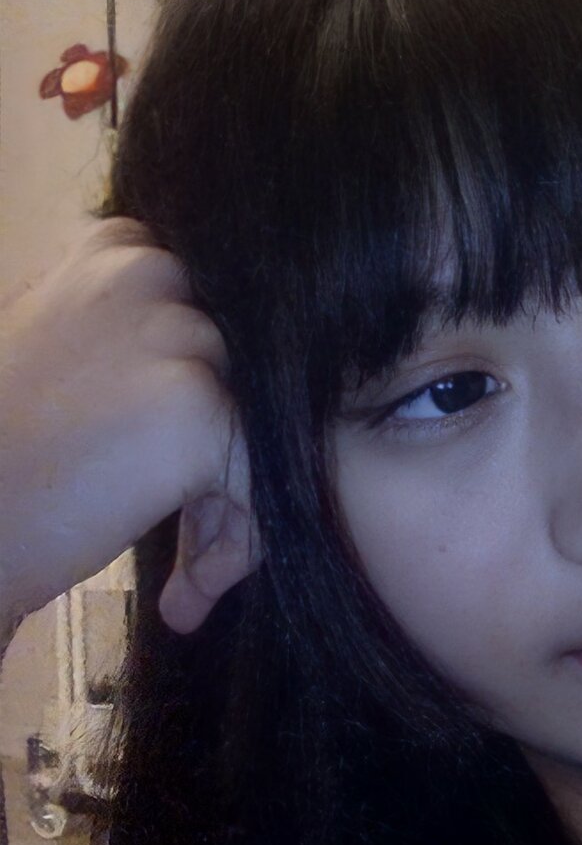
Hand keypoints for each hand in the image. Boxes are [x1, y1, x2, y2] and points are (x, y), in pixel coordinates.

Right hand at [0, 218, 257, 639]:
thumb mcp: (53, 345)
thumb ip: (130, 329)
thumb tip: (227, 358)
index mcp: (116, 251)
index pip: (216, 311)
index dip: (210, 391)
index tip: (179, 457)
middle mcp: (152, 274)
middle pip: (241, 370)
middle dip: (225, 451)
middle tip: (192, 526)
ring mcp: (180, 338)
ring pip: (260, 423)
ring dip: (232, 501)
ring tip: (189, 572)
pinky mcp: (202, 409)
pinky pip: (266, 476)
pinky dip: (244, 538)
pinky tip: (191, 593)